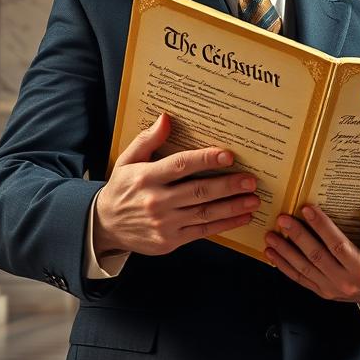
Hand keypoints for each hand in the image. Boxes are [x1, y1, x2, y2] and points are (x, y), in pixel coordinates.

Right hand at [93, 113, 259, 256]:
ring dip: (232, 207)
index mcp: (146, 177)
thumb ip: (148, 140)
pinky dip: (224, 225)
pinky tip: (241, 217)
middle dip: (227, 185)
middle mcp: (156, 200)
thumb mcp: (128, 160)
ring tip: (253, 199)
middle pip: (198, 191)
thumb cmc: (122, 188)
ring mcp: (164, 223)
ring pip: (204, 213)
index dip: (205, 159)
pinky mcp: (170, 240)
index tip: (227, 155)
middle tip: (250, 180)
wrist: (105, 225)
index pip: (180, 166)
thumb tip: (166, 118)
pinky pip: (202, 231)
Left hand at [264, 203, 359, 313]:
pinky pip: (300, 279)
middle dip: (297, 236)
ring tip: (271, 235)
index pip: (338, 245)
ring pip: (304, 269)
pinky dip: (284, 266)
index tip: (307, 209)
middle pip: (316, 256)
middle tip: (283, 219)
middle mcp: (344, 281)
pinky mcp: (323, 292)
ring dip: (285, 251)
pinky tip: (272, 254)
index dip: (322, 226)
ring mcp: (331, 289)